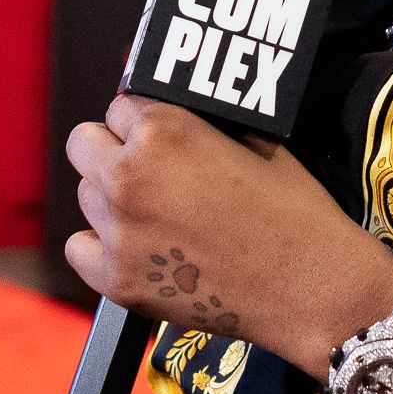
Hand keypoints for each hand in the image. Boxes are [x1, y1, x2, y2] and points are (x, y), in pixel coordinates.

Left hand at [62, 95, 392, 376]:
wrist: (312, 288)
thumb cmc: (294, 211)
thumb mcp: (254, 142)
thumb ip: (199, 121)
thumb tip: (166, 105)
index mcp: (162, 131)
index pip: (119, 106)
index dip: (144, 120)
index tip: (160, 136)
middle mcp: (129, 176)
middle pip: (84, 144)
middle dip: (113, 150)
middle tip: (148, 170)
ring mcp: (119, 232)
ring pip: (86, 196)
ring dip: (112, 198)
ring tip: (157, 213)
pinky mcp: (117, 280)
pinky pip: (79, 249)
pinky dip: (102, 248)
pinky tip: (140, 249)